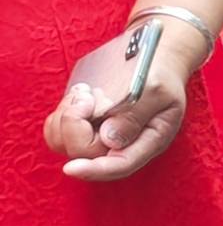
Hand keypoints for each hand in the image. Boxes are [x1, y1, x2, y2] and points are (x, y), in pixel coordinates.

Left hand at [43, 18, 205, 180]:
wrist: (155, 55)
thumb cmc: (161, 72)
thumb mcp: (156, 88)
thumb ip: (135, 114)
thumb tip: (110, 139)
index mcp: (148, 140)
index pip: (120, 165)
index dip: (95, 170)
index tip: (71, 168)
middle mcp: (122, 143)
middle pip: (85, 153)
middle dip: (77, 125)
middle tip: (87, 97)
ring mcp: (101, 134)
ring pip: (66, 143)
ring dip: (66, 117)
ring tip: (85, 94)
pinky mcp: (84, 124)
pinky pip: (58, 131)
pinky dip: (61, 114)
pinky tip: (79, 96)